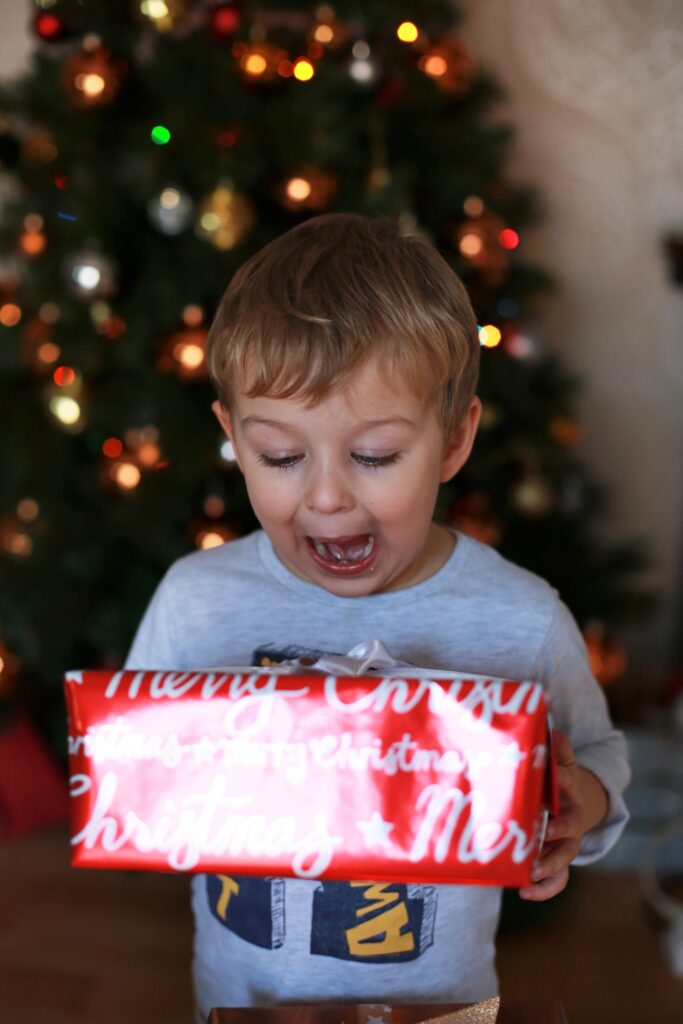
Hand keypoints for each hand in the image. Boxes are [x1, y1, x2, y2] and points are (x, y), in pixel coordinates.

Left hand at [518, 729, 604, 901]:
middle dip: (556, 835)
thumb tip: (552, 730)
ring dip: (549, 869)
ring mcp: (565, 842)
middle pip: (570, 829)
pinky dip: (544, 889)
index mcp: (570, 790)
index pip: (568, 784)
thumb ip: (556, 747)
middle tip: (540, 838)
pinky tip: (524, 891)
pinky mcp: (556, 859)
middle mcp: (571, 819)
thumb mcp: (559, 759)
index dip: (560, 785)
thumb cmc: (558, 777)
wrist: (575, 799)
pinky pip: (556, 879)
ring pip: (565, 859)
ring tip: (529, 876)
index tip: (549, 792)